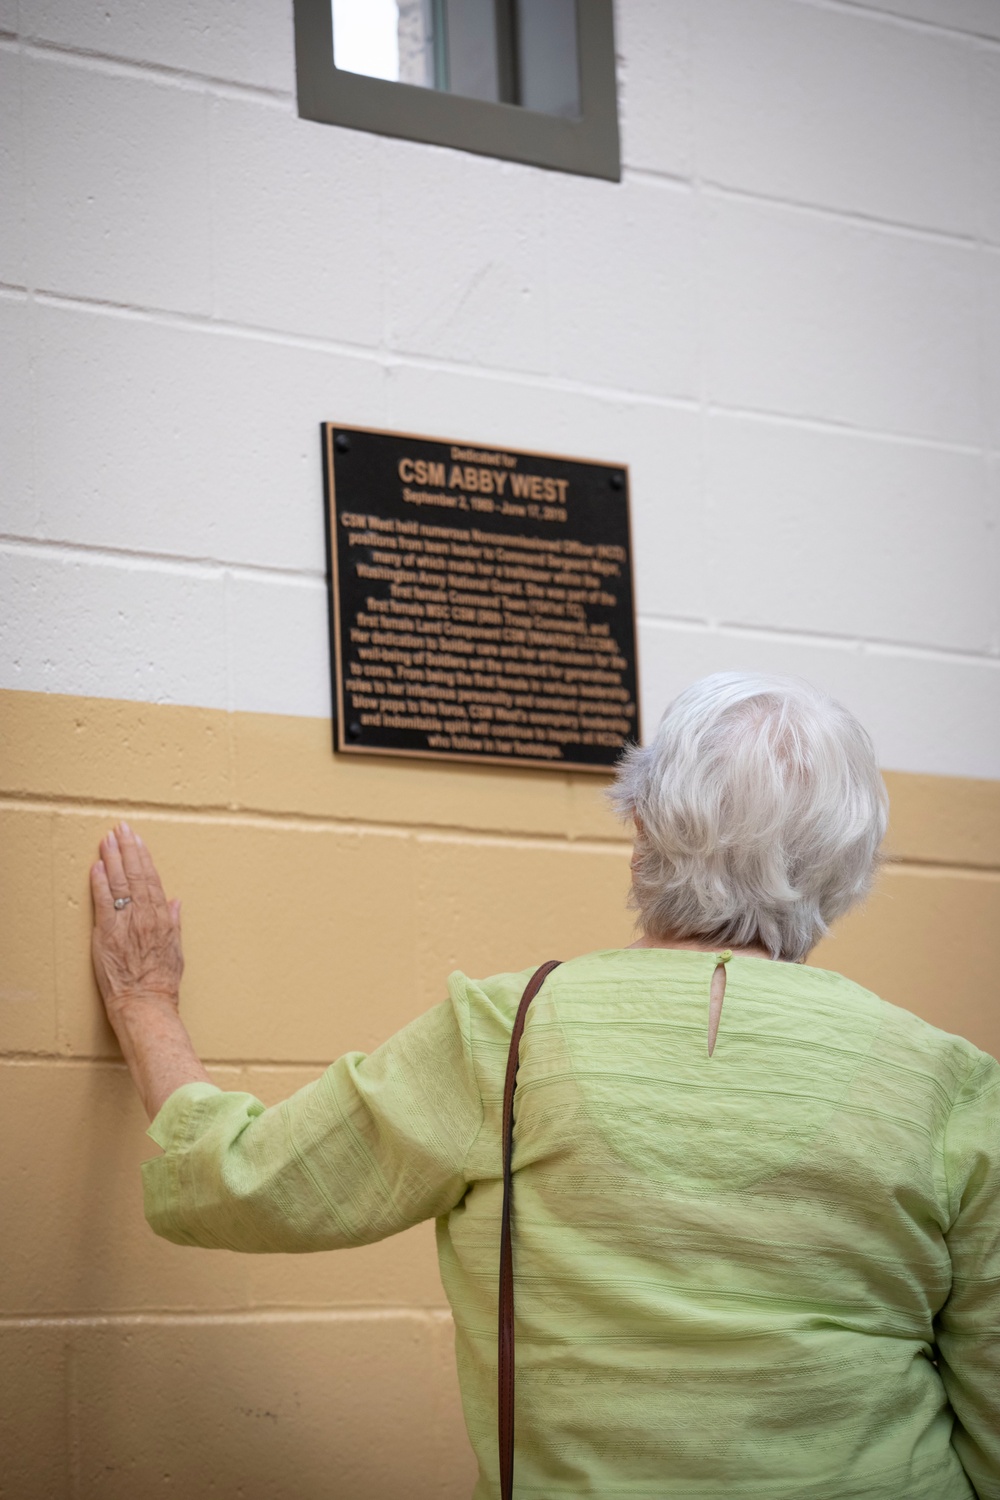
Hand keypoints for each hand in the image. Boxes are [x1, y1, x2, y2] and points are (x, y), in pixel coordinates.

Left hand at [91, 823, 183, 1021]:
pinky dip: (99, 882)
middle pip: (135, 874)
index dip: (143, 857)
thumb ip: (175, 923)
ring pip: (119, 883)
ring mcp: (126, 923)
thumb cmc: (161, 982)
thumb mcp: (177, 950)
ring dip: (112, 858)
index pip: (152, 879)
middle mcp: (145, 915)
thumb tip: (176, 902)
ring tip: (107, 840)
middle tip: (121, 829)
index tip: (137, 840)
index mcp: (163, 918)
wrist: (145, 1002)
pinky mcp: (107, 933)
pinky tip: (96, 866)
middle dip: (127, 849)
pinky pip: (103, 902)